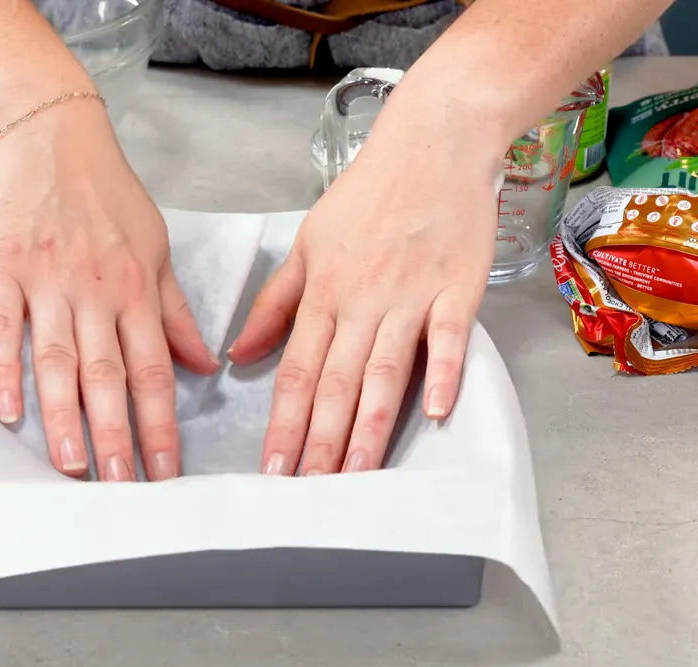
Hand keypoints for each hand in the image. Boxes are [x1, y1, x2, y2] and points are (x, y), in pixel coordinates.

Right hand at [0, 100, 217, 480]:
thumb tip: (205, 365)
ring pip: (58, 359)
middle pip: (108, 375)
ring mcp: (46, 281)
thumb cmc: (106, 192)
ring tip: (72, 466)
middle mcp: (95, 290)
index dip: (162, 425)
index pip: (155, 370)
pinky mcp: (1, 268)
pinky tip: (8, 412)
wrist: (49, 134)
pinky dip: (3, 370)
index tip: (168, 473)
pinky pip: (1, 327)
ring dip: (65, 416)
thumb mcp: (156, 247)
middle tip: (123, 488)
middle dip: (118, 435)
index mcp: (135, 289)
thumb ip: (176, 311)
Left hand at [227, 120, 501, 475]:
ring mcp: (410, 296)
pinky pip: (448, 338)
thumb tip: (241, 352)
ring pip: (384, 371)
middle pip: (335, 382)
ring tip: (358, 477)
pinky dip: (443, 374)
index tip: (272, 468)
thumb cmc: (369, 192)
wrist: (433, 142)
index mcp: (322, 292)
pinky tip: (433, 413)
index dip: (283, 423)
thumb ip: (275, 302)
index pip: (296, 370)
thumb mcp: (306, 241)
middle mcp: (361, 300)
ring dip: (368, 427)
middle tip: (307, 492)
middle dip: (319, 442)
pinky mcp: (456, 289)